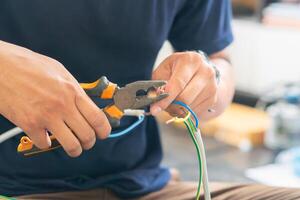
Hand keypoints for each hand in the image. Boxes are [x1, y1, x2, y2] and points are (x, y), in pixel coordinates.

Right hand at [0, 41, 110, 156]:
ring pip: (71, 145)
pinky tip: (45, 137)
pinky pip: (44, 144)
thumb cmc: (28, 65)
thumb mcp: (59, 71)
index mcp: (72, 91)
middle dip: (90, 142)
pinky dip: (47, 144)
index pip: (97, 117)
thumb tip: (85, 103)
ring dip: (74, 149)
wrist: (0, 66)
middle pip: (87, 135)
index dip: (104, 130)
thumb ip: (74, 89)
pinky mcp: (29, 125)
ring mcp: (46, 117)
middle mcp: (63, 105)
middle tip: (87, 141)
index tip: (104, 133)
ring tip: (73, 147)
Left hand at [151, 51, 217, 117]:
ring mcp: (212, 86)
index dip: (165, 99)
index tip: (155, 109)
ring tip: (172, 102)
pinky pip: (195, 112)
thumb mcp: (164, 69)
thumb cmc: (177, 68)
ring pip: (189, 108)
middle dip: (170, 106)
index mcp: (191, 61)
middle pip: (185, 99)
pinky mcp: (213, 98)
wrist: (199, 68)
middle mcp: (205, 72)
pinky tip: (182, 104)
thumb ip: (158, 84)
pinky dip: (184, 112)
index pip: (178, 84)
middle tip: (162, 105)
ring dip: (176, 110)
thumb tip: (154, 101)